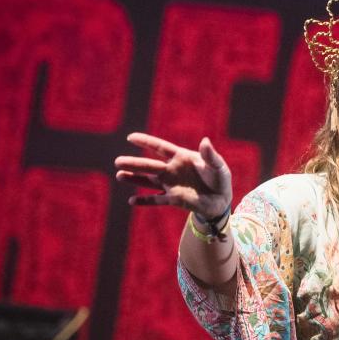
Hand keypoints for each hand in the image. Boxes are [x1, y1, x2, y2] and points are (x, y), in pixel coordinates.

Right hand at [114, 132, 231, 217]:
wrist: (221, 199)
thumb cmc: (219, 178)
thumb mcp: (218, 166)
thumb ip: (210, 155)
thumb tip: (205, 141)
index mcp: (181, 158)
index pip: (161, 148)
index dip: (146, 142)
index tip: (131, 137)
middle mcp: (172, 170)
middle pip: (150, 166)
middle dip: (134, 164)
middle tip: (117, 161)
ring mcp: (171, 185)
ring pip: (148, 181)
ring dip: (134, 179)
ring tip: (119, 175)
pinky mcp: (173, 200)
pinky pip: (156, 200)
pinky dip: (145, 201)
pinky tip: (132, 201)